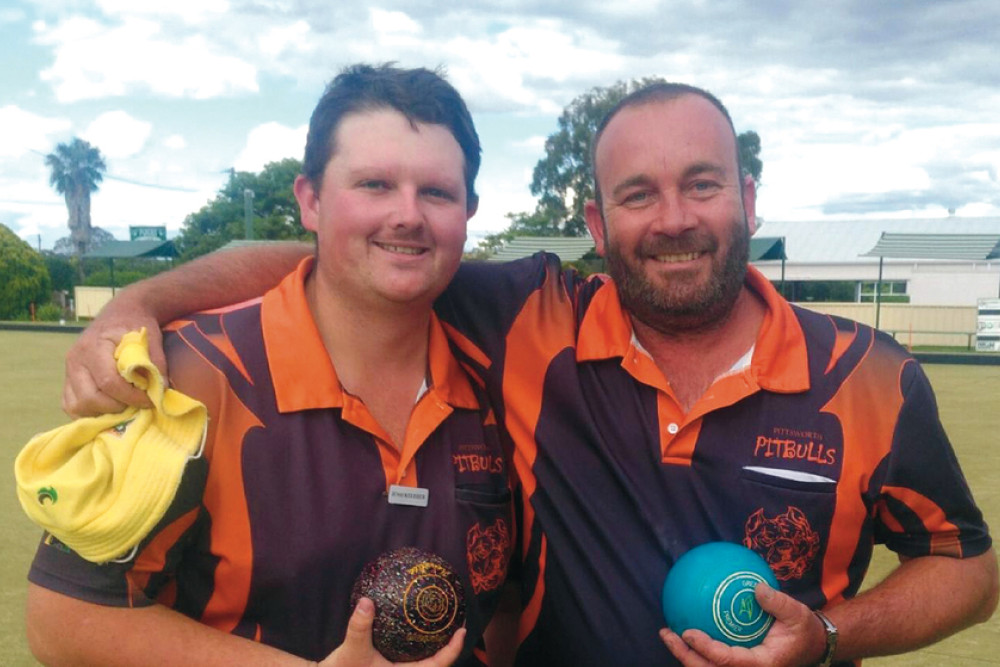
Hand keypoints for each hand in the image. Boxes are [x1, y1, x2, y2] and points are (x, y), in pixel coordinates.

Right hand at [63, 304, 163, 416]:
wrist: (121, 312)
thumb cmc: (136, 324)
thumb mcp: (149, 337)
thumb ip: (156, 362)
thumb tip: (161, 389)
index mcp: (94, 346)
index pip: (108, 382)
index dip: (130, 397)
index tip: (149, 400)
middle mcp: (75, 359)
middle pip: (90, 398)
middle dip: (117, 407)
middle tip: (136, 404)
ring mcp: (68, 371)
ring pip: (77, 406)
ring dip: (102, 412)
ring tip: (123, 405)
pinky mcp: (67, 381)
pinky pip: (70, 406)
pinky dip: (88, 412)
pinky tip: (108, 407)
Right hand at [318, 598, 466, 666]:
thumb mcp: (352, 650)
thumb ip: (360, 627)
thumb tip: (367, 602)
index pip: (438, 666)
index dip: (453, 650)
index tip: (462, 631)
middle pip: (437, 665)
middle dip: (450, 648)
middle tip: (459, 624)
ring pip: (425, 663)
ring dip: (436, 648)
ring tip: (444, 625)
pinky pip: (413, 659)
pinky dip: (420, 646)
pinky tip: (418, 630)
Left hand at [659, 583, 825, 665]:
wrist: (812, 644)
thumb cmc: (803, 628)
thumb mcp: (797, 613)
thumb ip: (777, 603)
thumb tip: (755, 588)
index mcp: (762, 664)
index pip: (728, 661)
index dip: (705, 648)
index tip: (687, 631)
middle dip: (685, 656)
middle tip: (667, 633)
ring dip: (686, 655)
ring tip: (668, 634)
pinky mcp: (739, 663)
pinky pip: (713, 660)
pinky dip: (696, 649)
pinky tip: (684, 631)